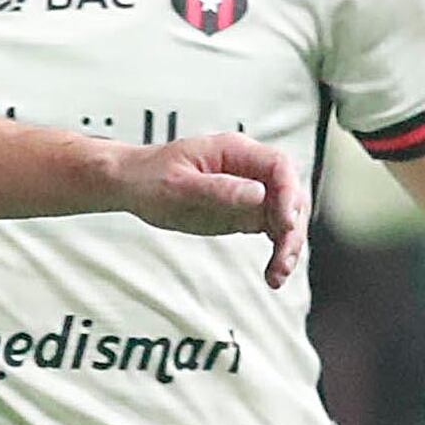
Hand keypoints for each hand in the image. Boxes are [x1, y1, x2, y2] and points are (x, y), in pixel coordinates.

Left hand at [121, 127, 302, 286]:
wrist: (133, 185)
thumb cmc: (149, 177)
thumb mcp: (179, 185)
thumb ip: (219, 189)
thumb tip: (258, 194)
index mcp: (234, 151)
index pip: (278, 166)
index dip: (288, 195)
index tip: (284, 224)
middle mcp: (247, 169)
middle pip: (290, 193)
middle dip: (292, 227)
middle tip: (283, 257)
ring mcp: (249, 191)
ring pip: (286, 216)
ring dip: (288, 245)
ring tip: (277, 273)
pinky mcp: (245, 212)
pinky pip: (272, 231)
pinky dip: (277, 251)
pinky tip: (273, 272)